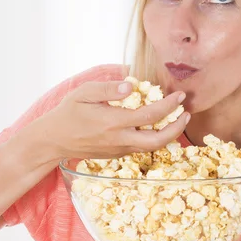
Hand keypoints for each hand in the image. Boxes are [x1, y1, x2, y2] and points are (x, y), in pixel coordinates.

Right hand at [34, 80, 189, 161]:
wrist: (54, 141)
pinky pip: (142, 148)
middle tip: (186, 113)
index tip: (179, 96)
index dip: (169, 105)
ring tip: (178, 119)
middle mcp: (119, 139)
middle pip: (158, 140)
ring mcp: (119, 149)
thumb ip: (108, 88)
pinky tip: (159, 126)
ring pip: (153, 147)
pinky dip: (156, 138)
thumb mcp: (83, 93)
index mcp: (112, 122)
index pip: (149, 115)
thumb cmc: (67, 113)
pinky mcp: (117, 154)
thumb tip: (132, 85)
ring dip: (170, 134)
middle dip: (177, 127)